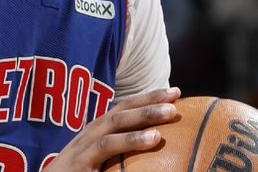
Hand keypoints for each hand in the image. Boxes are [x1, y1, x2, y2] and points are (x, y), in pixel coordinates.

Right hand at [46, 87, 180, 170]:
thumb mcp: (99, 166)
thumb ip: (119, 157)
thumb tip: (153, 150)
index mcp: (96, 133)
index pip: (124, 109)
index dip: (147, 98)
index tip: (174, 93)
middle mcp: (90, 134)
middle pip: (122, 110)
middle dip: (149, 99)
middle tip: (176, 94)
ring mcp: (84, 145)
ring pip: (116, 123)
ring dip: (144, 115)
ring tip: (170, 112)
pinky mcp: (82, 160)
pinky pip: (108, 147)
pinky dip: (130, 140)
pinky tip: (152, 139)